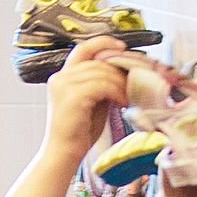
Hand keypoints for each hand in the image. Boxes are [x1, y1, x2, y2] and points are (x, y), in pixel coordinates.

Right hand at [41, 40, 138, 167]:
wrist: (63, 154)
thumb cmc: (79, 132)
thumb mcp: (92, 101)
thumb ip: (101, 84)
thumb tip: (123, 73)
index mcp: (63, 76)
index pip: (83, 48)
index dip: (103, 43)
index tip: (122, 47)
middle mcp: (60, 77)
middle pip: (98, 61)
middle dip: (120, 70)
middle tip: (136, 81)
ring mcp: (64, 86)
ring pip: (102, 73)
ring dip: (121, 83)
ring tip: (130, 96)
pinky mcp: (72, 97)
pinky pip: (102, 85)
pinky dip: (117, 92)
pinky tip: (123, 102)